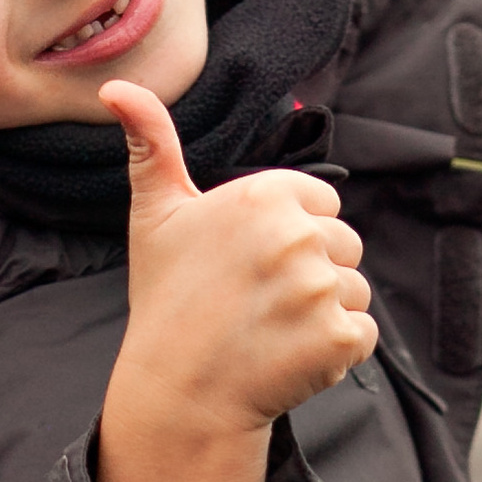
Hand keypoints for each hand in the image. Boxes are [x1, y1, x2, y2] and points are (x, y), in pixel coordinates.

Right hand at [92, 81, 375, 481]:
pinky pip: (363, 334)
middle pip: (344, 245)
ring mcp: (321, 289)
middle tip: (260, 304)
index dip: (294, 236)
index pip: (323, 205)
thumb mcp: (156, 214)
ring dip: (325, 314)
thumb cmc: (167, 302)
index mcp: (264, 195)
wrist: (179, 393)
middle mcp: (297, 235)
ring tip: (273, 332)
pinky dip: (337, 352)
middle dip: (314, 273)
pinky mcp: (339, 337)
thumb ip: (153, 145)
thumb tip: (118, 88)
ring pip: (355, 290)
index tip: (255, 265)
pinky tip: (291, 357)